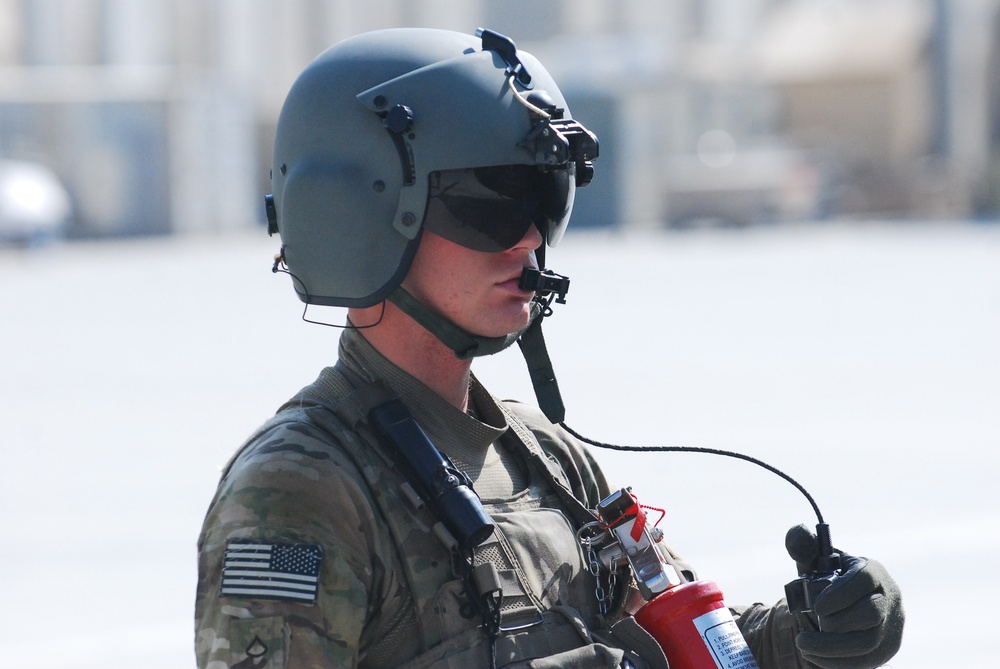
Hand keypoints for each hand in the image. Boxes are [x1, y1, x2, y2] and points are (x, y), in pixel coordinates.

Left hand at [785, 525, 904, 668]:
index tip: (817, 606)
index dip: (840, 594)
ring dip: (832, 648)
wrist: (843, 606)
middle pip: (871, 613)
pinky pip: (866, 661)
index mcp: (872, 571)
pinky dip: (837, 661)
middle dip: (837, 623)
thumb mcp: (816, 561)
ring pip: (868, 642)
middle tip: (811, 625)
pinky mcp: (887, 648)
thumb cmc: (827, 579)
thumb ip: (804, 546)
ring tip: (804, 643)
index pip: (864, 580)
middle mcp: (888, 597)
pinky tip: (814, 656)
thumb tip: (798, 536)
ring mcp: (892, 625)